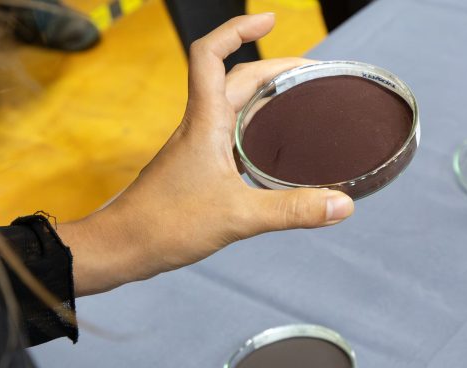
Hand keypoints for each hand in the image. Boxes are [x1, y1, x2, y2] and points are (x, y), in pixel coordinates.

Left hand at [60, 14, 353, 295]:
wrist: (123, 246)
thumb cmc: (167, 224)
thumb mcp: (238, 216)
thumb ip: (292, 210)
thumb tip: (343, 205)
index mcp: (205, 122)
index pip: (211, 55)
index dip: (238, 30)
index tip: (270, 20)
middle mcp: (199, 126)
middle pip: (235, 78)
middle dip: (273, 66)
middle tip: (312, 73)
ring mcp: (196, 146)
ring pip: (232, 106)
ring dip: (263, 95)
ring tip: (300, 100)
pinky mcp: (196, 167)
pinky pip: (229, 135)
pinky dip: (254, 129)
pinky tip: (274, 148)